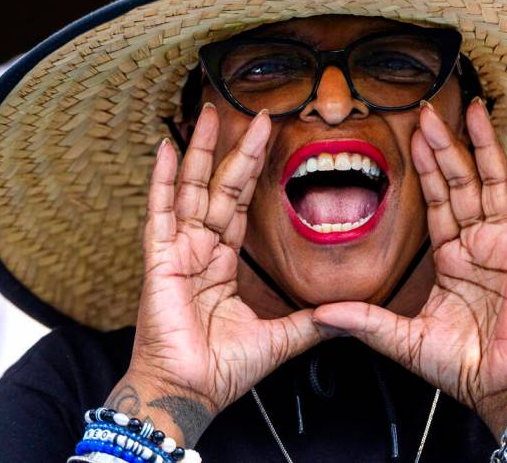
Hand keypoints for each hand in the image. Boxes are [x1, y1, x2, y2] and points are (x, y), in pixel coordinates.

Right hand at [109, 104, 327, 447]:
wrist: (190, 394)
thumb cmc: (223, 369)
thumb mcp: (280, 337)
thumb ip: (310, 321)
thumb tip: (346, 314)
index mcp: (222, 262)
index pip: (240, 204)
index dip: (254, 171)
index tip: (269, 138)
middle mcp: (199, 249)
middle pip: (220, 187)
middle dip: (237, 149)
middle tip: (254, 113)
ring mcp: (178, 250)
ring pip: (191, 189)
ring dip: (201, 151)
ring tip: (210, 114)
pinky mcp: (160, 259)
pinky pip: (161, 211)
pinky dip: (161, 179)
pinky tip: (165, 147)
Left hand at [314, 99, 506, 438]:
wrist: (501, 389)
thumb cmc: (461, 366)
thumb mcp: (403, 338)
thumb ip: (365, 320)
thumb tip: (320, 313)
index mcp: (452, 256)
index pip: (436, 200)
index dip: (424, 168)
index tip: (413, 136)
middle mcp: (479, 243)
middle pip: (459, 182)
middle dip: (444, 146)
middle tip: (428, 111)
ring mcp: (506, 245)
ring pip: (493, 184)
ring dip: (483, 146)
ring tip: (473, 111)